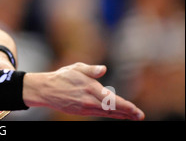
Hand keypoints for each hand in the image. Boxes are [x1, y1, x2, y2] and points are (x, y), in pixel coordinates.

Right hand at [26, 62, 144, 119]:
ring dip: (121, 115)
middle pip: (112, 109)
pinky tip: (117, 114)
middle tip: (139, 116)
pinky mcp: (81, 111)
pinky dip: (110, 114)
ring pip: (107, 113)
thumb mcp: (76, 68)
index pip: (112, 100)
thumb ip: (91, 69)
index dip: (125, 106)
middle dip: (127, 113)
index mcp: (90, 88)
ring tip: (133, 116)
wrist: (46, 90)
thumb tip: (103, 69)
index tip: (136, 110)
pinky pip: (99, 114)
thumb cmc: (62, 76)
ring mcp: (85, 108)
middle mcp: (89, 100)